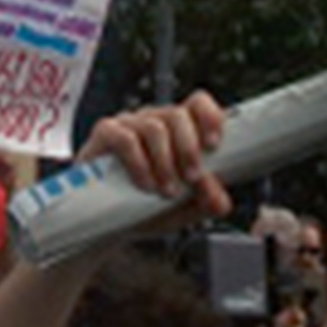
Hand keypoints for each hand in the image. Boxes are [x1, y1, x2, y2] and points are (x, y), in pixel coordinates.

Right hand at [79, 93, 229, 219]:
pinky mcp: (105, 134)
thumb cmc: (146, 207)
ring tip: (167, 191)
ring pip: (154, 127)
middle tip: (192, 178)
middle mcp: (154, 121)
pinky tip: (145, 184)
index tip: (214, 145)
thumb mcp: (184, 209)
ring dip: (166, 162)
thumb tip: (221, 200)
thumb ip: (207, 202)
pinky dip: (140, 163)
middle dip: (189, 148)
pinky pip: (125, 138)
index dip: (210, 116)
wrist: (106, 223)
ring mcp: (128, 124)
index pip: (198, 104)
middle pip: (177, 114)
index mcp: (178, 131)